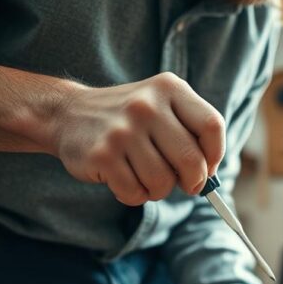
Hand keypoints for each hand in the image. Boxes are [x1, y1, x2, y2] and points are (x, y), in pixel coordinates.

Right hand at [50, 72, 224, 205]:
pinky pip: (135, 193)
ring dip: (158, 190)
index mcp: (169, 88)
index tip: (208, 167)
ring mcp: (123, 130)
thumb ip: (189, 133)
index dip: (215, 155)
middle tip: (183, 184)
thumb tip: (209, 178)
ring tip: (144, 176)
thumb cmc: (128, 120)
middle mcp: (147, 105)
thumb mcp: (161, 107)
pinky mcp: (103, 155)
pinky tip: (123, 180)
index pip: (212, 126)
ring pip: (163, 182)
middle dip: (193, 182)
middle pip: (192, 161)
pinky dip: (134, 195)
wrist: (68, 113)